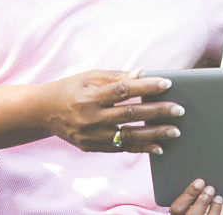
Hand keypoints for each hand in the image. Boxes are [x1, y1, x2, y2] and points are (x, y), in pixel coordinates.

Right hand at [40, 69, 183, 153]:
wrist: (43, 111)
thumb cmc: (72, 88)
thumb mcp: (90, 77)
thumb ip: (117, 77)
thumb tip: (144, 73)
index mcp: (89, 96)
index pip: (123, 91)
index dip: (146, 86)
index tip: (167, 83)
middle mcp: (89, 118)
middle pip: (130, 115)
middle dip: (158, 112)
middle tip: (179, 110)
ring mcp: (90, 136)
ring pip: (128, 136)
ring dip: (154, 134)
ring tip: (175, 131)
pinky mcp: (91, 147)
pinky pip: (120, 148)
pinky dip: (141, 148)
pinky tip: (159, 146)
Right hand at [169, 179, 222, 214]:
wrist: (210, 213)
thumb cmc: (200, 206)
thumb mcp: (192, 201)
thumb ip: (192, 195)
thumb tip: (198, 181)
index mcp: (180, 214)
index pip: (177, 208)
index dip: (188, 194)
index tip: (199, 182)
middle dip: (202, 201)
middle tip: (210, 189)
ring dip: (215, 207)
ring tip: (218, 198)